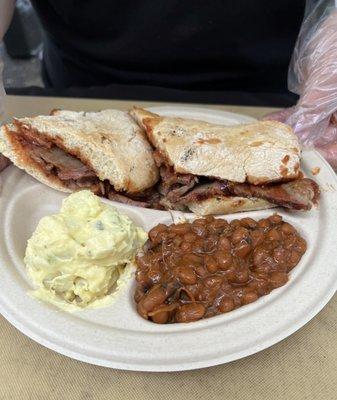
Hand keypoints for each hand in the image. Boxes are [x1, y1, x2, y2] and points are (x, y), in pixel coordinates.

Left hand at [264, 9, 336, 169]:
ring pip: (308, 128)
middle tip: (277, 153)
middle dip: (299, 148)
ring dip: (287, 134)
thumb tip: (298, 134)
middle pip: (322, 141)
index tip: (301, 161)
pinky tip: (268, 123)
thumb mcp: (328, 86)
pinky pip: (299, 113)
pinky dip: (284, 118)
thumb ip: (313, 112)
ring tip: (266, 140)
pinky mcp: (315, 99)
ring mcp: (329, 109)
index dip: (323, 157)